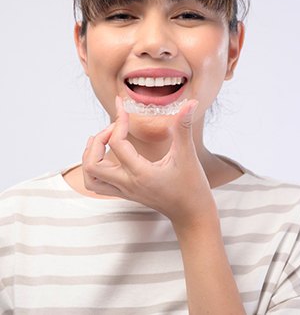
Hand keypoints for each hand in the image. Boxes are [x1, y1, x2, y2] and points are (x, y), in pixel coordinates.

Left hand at [82, 97, 216, 227]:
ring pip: (91, 178)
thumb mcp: (188, 156)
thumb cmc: (192, 186)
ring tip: (101, 140)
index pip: (117, 143)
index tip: (124, 108)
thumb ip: (184, 128)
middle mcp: (128, 184)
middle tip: (113, 128)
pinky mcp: (126, 194)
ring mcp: (125, 191)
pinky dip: (95, 168)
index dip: (119, 121)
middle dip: (97, 140)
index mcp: (141, 173)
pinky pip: (98, 184)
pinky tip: (108, 156)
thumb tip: (190, 103)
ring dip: (90, 157)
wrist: (191, 213)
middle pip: (93, 164)